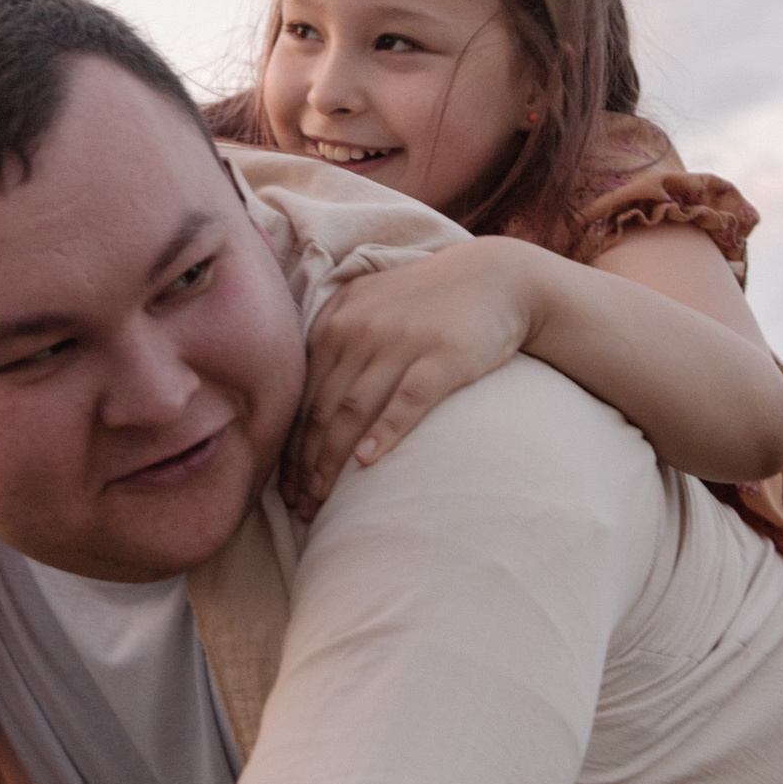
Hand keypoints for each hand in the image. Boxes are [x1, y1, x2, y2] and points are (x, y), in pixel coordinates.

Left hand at [281, 239, 543, 518]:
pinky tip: (366, 461)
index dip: (289, 445)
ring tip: (322, 498)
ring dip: (331, 459)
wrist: (495, 278)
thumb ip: (335, 339)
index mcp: (337, 321)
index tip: (286, 486)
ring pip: (352, 409)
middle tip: (300, 505)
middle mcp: (360, 329)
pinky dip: (384, 431)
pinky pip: (406, 400)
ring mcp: (401, 342)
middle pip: (320, 408)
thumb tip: (304, 400)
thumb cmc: (427, 301)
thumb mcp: (370, 305)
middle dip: (304, 462)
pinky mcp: (442, 356)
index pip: (301, 395)